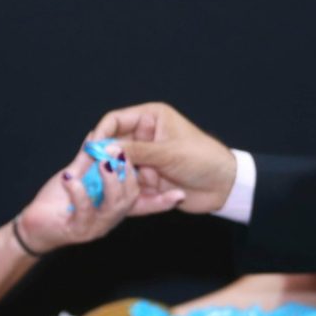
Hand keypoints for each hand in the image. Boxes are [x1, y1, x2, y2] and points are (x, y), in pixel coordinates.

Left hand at [17, 143, 140, 252]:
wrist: (33, 225)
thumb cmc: (56, 202)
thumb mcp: (76, 176)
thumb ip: (87, 159)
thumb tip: (96, 136)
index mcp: (112, 204)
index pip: (135, 190)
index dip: (134, 170)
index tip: (127, 149)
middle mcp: (108, 218)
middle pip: (129, 198)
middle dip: (126, 173)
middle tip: (117, 152)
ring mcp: (94, 226)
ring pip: (112, 207)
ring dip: (110, 181)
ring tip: (103, 162)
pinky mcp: (77, 231)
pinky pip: (84, 211)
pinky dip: (78, 192)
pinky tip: (69, 178)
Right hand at [91, 102, 235, 213]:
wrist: (224, 186)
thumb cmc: (203, 159)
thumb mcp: (167, 153)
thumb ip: (135, 151)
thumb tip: (105, 150)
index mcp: (150, 118)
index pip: (115, 120)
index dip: (101, 134)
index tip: (91, 150)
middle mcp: (144, 136)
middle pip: (112, 145)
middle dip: (104, 159)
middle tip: (92, 173)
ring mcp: (145, 158)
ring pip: (117, 166)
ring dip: (113, 176)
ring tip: (106, 187)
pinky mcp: (147, 178)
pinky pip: (127, 183)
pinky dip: (124, 189)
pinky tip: (120, 196)